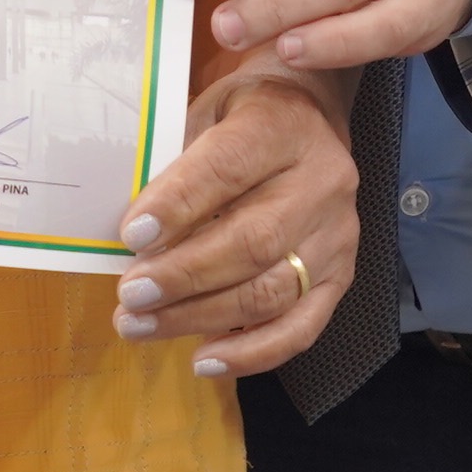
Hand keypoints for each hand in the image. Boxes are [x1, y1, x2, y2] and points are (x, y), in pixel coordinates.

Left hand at [109, 68, 358, 378]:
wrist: (310, 118)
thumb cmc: (242, 116)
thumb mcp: (205, 112)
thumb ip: (174, 162)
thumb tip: (132, 231)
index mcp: (282, 126)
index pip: (229, 167)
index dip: (178, 205)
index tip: (131, 236)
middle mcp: (322, 181)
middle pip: (253, 240)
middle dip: (184, 275)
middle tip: (130, 295)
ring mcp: (337, 235)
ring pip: (272, 291)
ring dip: (200, 317)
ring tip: (141, 325)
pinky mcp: (342, 277)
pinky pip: (301, 327)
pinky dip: (251, 353)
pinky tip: (203, 359)